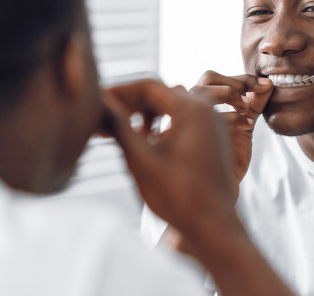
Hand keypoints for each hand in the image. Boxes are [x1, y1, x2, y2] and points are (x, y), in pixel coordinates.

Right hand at [101, 79, 238, 234]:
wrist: (215, 226)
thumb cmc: (179, 196)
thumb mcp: (141, 159)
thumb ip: (119, 126)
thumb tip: (99, 102)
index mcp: (191, 109)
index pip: (148, 86)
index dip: (119, 92)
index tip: (98, 101)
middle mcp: (207, 110)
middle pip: (161, 94)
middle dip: (131, 104)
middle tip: (106, 119)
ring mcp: (213, 124)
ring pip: (173, 106)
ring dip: (146, 114)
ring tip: (123, 131)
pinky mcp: (214, 139)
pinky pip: (185, 120)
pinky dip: (163, 124)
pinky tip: (146, 141)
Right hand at [190, 71, 273, 182]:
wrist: (221, 188)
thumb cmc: (229, 158)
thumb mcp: (246, 124)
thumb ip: (255, 104)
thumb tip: (269, 83)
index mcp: (202, 103)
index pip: (216, 78)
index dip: (241, 78)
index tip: (265, 85)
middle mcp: (192, 108)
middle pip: (208, 77)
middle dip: (234, 82)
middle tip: (254, 94)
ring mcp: (190, 120)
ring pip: (201, 89)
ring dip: (228, 93)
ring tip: (247, 107)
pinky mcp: (192, 134)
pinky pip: (206, 116)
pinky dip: (230, 115)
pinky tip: (245, 125)